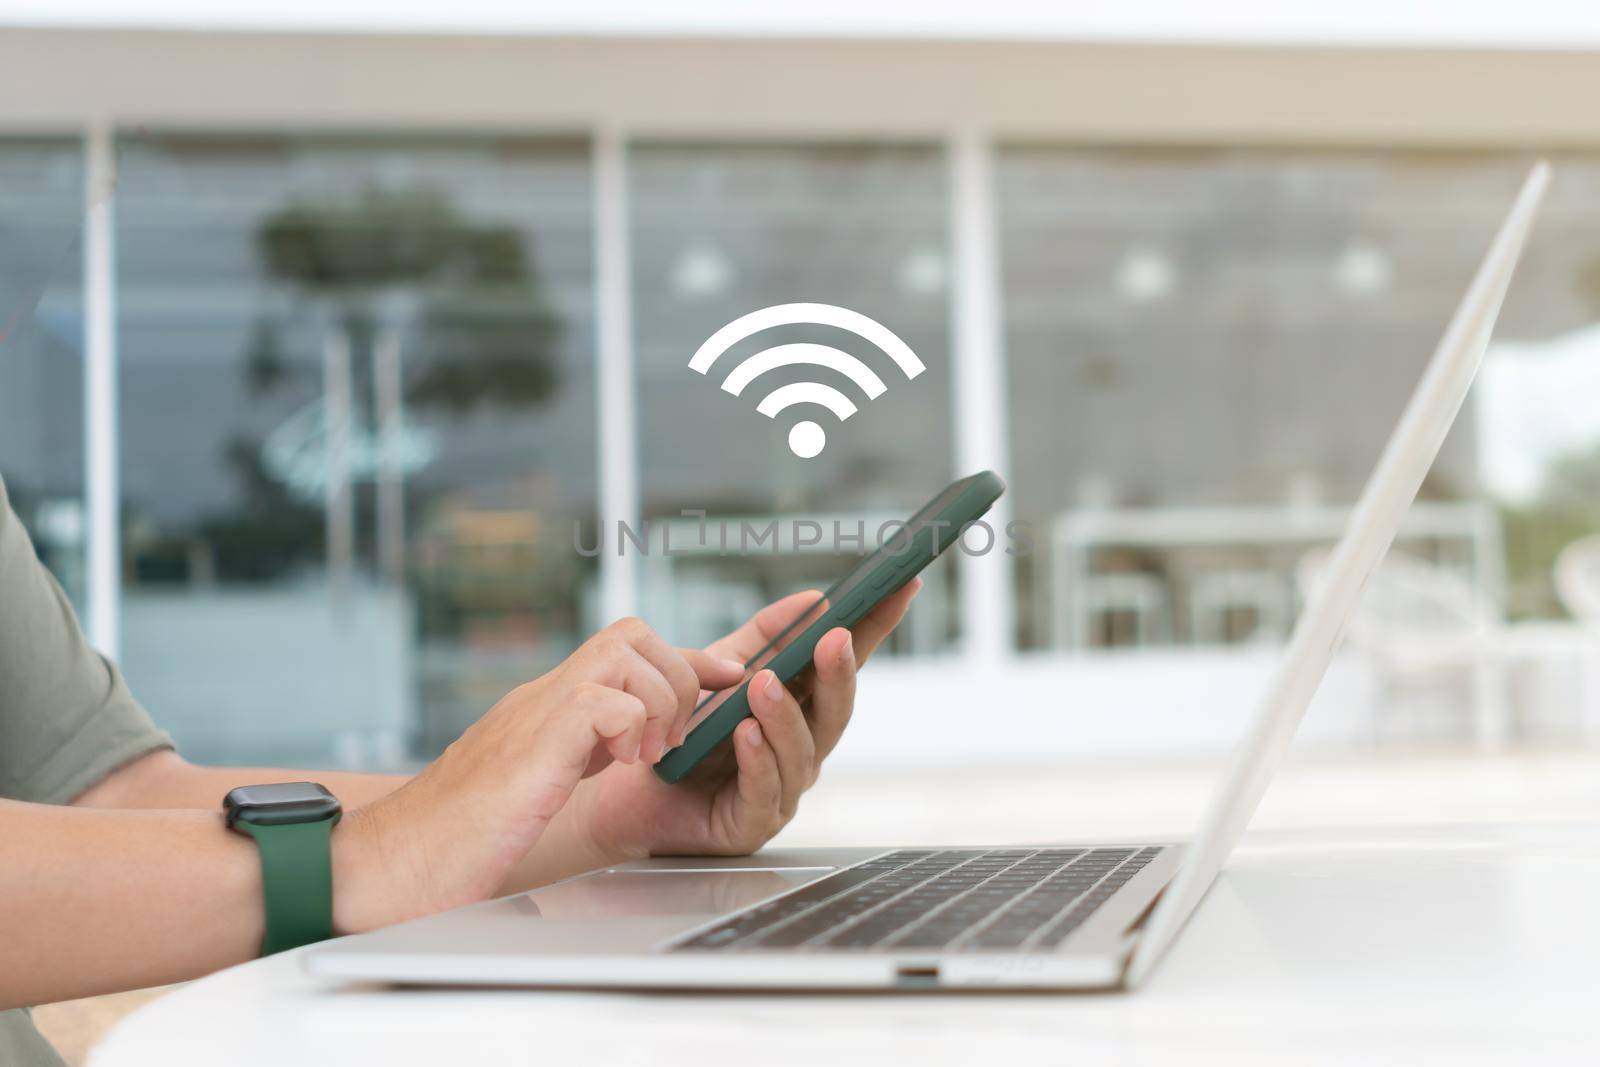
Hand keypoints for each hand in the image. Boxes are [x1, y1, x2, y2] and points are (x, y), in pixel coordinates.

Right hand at [332, 618, 744, 932]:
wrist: (395, 860)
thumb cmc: (460, 835)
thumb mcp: (537, 779)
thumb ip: (578, 748)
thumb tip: (623, 738)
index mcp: (551, 704)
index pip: (630, 649)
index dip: (688, 658)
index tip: (730, 673)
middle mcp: (545, 693)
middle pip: (635, 631)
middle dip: (677, 678)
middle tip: (666, 740)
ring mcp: (539, 709)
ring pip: (630, 653)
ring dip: (659, 704)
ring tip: (641, 756)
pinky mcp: (537, 738)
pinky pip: (610, 700)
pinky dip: (632, 728)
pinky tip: (618, 766)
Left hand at [553, 578, 919, 870]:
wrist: (623, 787)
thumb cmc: (679, 730)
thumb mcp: (718, 669)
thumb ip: (764, 636)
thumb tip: (814, 599)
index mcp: (801, 708)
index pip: (845, 665)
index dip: (875, 628)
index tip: (900, 588)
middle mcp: (801, 749)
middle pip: (835, 711)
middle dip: (839, 673)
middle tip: (836, 638)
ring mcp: (783, 790)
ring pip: (801, 752)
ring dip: (785, 715)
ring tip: (764, 685)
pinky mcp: (752, 824)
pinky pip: (764, 791)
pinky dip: (757, 760)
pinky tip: (746, 734)